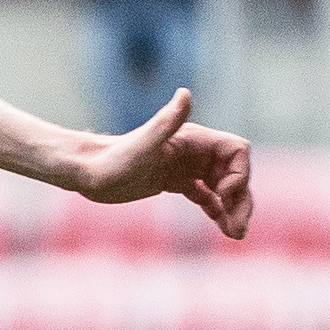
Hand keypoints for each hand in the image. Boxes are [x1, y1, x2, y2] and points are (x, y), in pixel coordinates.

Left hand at [73, 89, 252, 240]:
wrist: (89, 172)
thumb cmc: (113, 161)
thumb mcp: (143, 145)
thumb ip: (167, 121)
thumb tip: (185, 93)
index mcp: (194, 139)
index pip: (237, 151)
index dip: (239, 175)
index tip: (222, 197)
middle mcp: (194, 151)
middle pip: (234, 173)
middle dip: (241, 200)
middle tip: (239, 231)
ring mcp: (186, 166)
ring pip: (223, 187)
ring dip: (233, 209)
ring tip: (235, 235)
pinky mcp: (175, 181)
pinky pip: (206, 196)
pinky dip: (217, 210)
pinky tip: (222, 227)